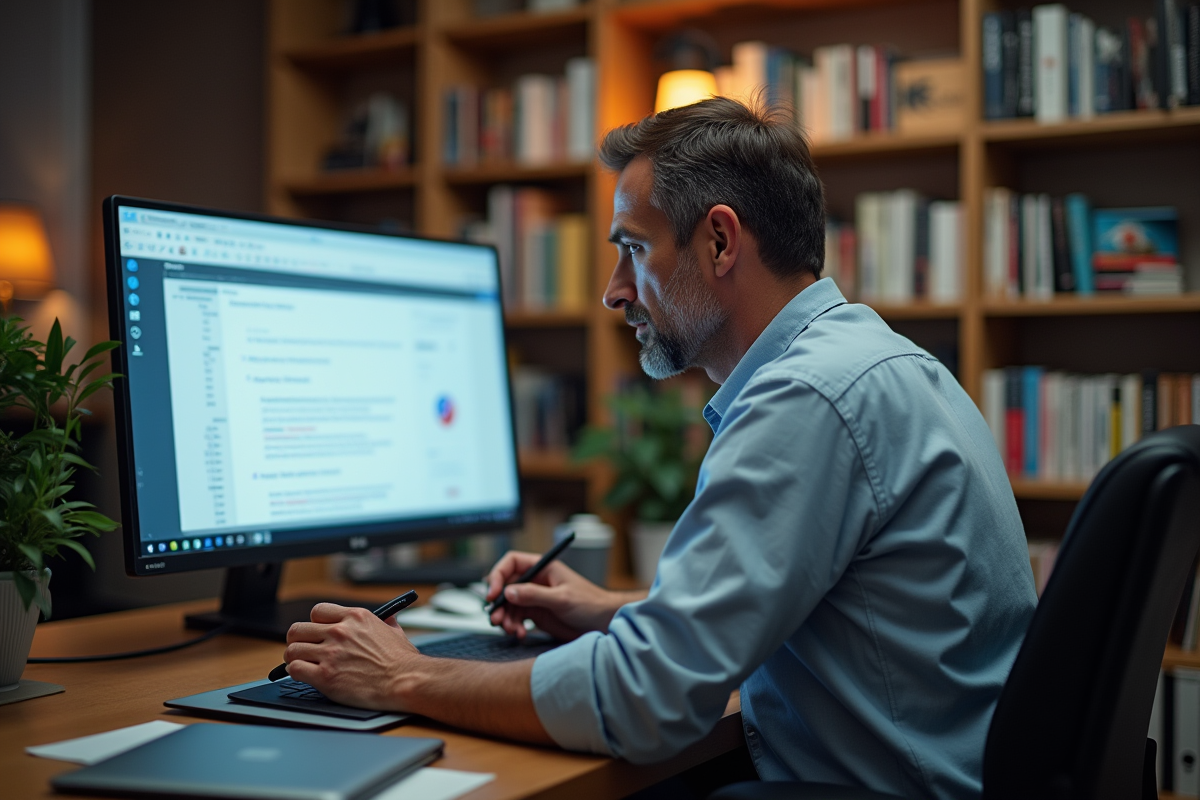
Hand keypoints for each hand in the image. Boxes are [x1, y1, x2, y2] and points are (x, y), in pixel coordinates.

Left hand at [283, 603, 418, 710]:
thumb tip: (387, 618)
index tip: (316, 632)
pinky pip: (295, 669)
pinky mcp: (325, 676)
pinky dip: (295, 672)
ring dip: (294, 657)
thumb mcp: (395, 632)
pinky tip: (304, 675)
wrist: (405, 681)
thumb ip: (385, 623)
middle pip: (298, 629)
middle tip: (302, 649)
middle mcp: (340, 632)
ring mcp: (331, 654)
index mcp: (356, 617)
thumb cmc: (403, 661)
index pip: (318, 611)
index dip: (314, 623)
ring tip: (300, 663)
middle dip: (298, 640)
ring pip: (293, 649)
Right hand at [485, 550, 641, 640]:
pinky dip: (514, 626)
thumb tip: (509, 592)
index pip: (511, 563)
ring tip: (511, 630)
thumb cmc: (590, 603)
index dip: (498, 575)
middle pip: (506, 586)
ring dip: (506, 618)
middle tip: (496, 618)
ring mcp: (535, 598)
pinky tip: (520, 634)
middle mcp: (536, 581)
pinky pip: (517, 618)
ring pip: (509, 605)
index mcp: (543, 568)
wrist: (604, 623)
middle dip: (499, 603)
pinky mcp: (536, 614)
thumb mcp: (562, 598)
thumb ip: (534, 595)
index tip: (493, 593)